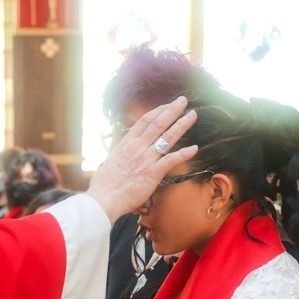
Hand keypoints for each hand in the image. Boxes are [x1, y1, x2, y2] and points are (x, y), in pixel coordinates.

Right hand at [86, 98, 199, 221]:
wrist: (104, 198)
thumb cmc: (105, 183)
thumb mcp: (111, 159)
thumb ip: (122, 151)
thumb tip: (126, 148)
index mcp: (126, 143)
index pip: (145, 121)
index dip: (158, 111)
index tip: (168, 105)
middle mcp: (138, 147)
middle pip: (158, 124)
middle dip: (172, 110)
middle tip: (183, 101)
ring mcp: (146, 159)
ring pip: (167, 138)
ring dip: (181, 125)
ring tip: (192, 115)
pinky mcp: (153, 173)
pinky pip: (171, 160)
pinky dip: (184, 153)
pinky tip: (194, 148)